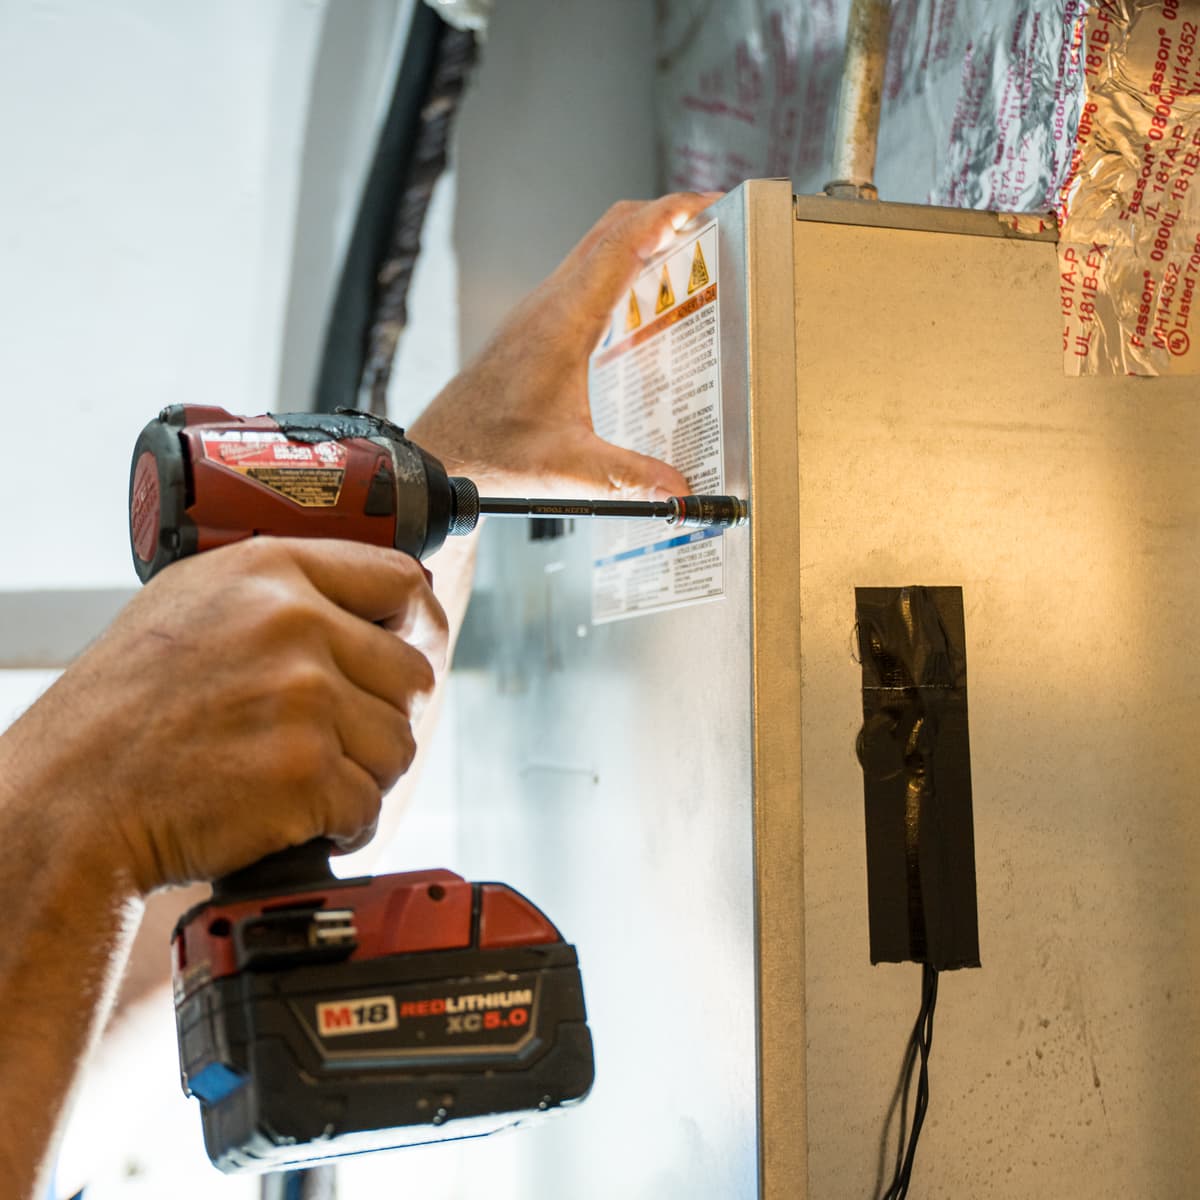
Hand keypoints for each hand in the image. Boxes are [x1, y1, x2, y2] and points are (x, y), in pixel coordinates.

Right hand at [1, 537, 447, 893]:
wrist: (70, 801)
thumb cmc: (121, 711)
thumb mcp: (190, 605)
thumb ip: (281, 594)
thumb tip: (367, 609)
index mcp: (270, 572)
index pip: (400, 578)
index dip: (417, 620)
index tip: (414, 644)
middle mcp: (294, 624)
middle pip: (412, 672)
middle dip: (385, 714)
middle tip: (339, 738)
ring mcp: (303, 698)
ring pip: (400, 742)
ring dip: (365, 773)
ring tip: (304, 778)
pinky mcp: (306, 772)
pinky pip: (371, 802)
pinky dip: (344, 823)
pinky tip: (297, 816)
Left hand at [408, 191, 721, 498]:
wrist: (443, 449)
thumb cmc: (491, 450)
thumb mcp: (567, 468)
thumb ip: (626, 477)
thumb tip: (679, 489)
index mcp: (563, 322)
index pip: (621, 244)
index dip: (668, 215)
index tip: (705, 202)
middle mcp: (550, 304)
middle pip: (611, 229)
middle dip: (663, 214)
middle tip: (708, 221)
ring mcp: (541, 309)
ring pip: (596, 247)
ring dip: (640, 237)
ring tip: (686, 252)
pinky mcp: (536, 323)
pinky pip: (585, 273)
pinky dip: (620, 265)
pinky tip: (641, 299)